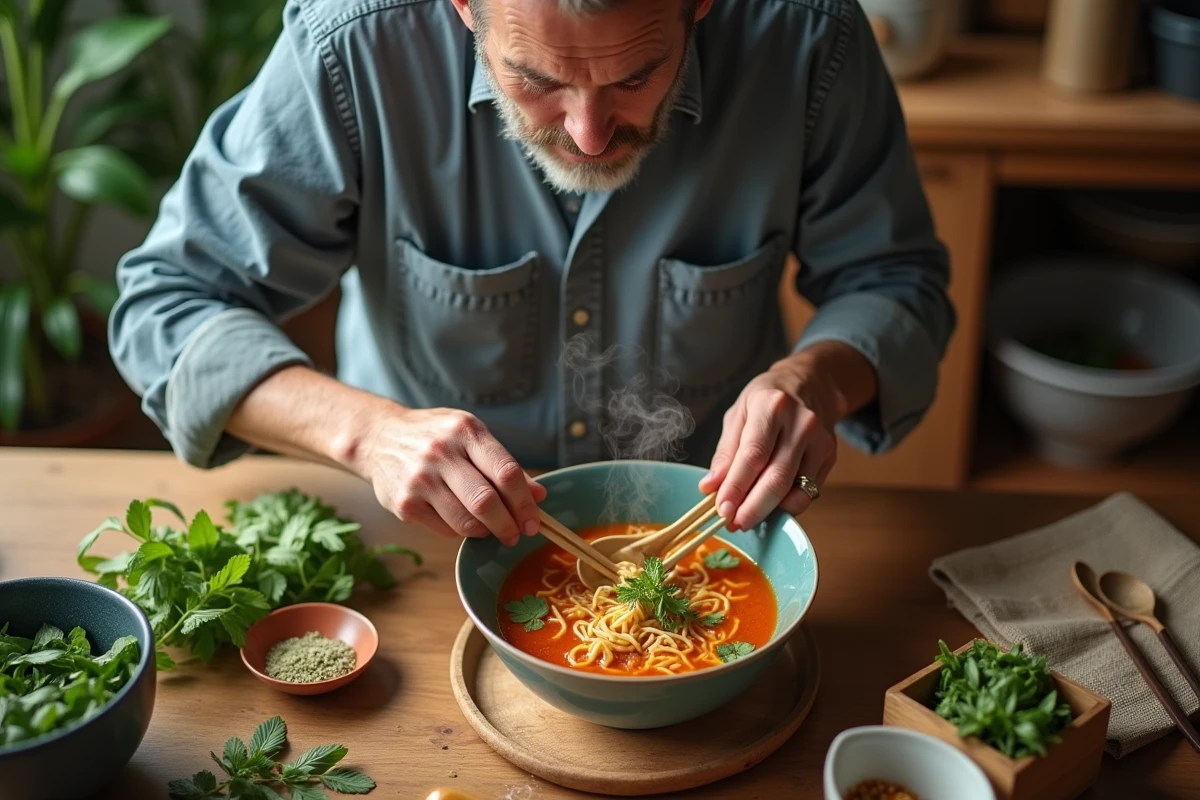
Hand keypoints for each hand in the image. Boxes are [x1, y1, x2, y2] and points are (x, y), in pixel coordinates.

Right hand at [353, 406, 546, 545]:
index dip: (525, 503)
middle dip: (508, 525)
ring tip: (489, 528)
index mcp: (466, 431)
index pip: (506, 472)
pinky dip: (460, 531)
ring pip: (466, 522)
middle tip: (515, 535)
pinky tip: (460, 519)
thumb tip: (539, 496)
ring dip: (485, 532)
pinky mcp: (405, 503)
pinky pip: (445, 529)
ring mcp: (420, 479)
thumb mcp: (471, 437)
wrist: (380, 438)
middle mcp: (441, 452)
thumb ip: (504, 466)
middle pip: (486, 501)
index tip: (533, 522)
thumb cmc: (436, 437)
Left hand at [698, 355, 843, 530]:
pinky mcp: (829, 456)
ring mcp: (820, 441)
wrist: (810, 383)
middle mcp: (801, 423)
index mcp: (772, 406)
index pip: (753, 456)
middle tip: (733, 524)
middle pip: (776, 479)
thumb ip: (725, 452)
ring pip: (794, 490)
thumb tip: (710, 487)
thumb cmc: (767, 399)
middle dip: (752, 508)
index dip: (736, 487)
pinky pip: (807, 492)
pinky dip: (786, 506)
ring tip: (746, 518)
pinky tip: (770, 506)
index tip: (721, 509)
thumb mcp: (738, 414)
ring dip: (768, 512)